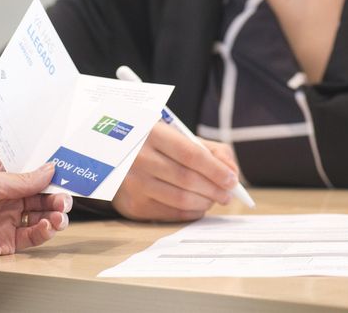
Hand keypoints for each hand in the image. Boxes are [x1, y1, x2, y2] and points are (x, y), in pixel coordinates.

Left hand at [0, 159, 72, 275]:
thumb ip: (23, 179)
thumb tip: (50, 169)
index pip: (29, 174)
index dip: (48, 174)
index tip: (66, 174)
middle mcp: (2, 199)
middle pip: (37, 196)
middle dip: (55, 197)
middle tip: (67, 200)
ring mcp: (4, 221)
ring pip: (37, 217)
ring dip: (53, 215)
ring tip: (61, 216)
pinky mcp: (4, 243)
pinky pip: (30, 237)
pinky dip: (42, 232)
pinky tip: (48, 226)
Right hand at [112, 122, 239, 221]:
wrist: (115, 157)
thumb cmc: (157, 146)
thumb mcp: (180, 137)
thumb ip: (212, 150)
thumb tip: (232, 173)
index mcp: (153, 134)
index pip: (190, 154)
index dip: (215, 169)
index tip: (232, 179)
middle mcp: (139, 158)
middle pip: (187, 179)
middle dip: (215, 189)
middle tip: (228, 194)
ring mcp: (134, 184)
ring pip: (181, 199)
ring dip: (206, 202)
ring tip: (215, 198)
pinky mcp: (134, 205)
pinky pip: (171, 213)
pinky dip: (192, 212)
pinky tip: (199, 205)